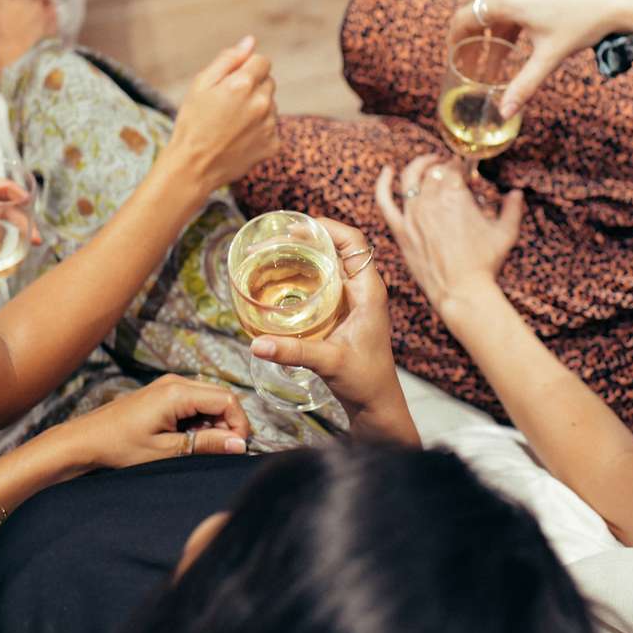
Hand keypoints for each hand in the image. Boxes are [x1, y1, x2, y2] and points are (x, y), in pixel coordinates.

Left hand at [55, 374, 251, 470]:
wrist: (85, 440)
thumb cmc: (120, 447)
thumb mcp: (166, 451)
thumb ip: (205, 444)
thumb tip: (239, 445)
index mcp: (177, 392)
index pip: (227, 400)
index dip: (239, 424)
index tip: (236, 448)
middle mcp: (176, 382)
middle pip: (220, 397)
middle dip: (227, 424)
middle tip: (219, 450)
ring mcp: (168, 385)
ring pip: (208, 400)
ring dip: (212, 424)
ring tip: (197, 447)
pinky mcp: (163, 393)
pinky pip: (193, 402)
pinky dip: (198, 420)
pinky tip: (185, 439)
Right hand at [167, 36, 280, 192]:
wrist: (193, 167)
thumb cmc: (192, 122)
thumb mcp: (201, 84)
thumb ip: (228, 59)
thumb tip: (250, 41)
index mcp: (243, 84)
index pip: (262, 61)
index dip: (246, 69)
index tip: (230, 84)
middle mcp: (262, 103)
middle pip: (268, 82)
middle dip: (252, 88)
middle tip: (227, 105)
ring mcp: (270, 126)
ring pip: (271, 106)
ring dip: (257, 109)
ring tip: (231, 124)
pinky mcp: (273, 145)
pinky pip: (272, 128)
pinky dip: (260, 131)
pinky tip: (239, 139)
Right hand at [249, 218, 417, 441]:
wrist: (375, 404)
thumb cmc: (365, 380)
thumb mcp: (329, 362)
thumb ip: (294, 351)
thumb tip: (256, 344)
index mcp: (369, 291)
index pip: (354, 242)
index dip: (327, 228)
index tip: (295, 228)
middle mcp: (361, 290)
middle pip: (334, 249)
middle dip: (302, 240)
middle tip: (268, 243)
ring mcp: (351, 300)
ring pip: (325, 266)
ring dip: (298, 258)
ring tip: (265, 257)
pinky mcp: (340, 313)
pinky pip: (319, 284)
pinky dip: (298, 278)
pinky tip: (274, 284)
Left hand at [375, 155, 523, 321]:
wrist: (462, 291)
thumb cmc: (485, 264)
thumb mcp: (506, 233)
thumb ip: (512, 209)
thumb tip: (517, 193)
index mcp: (457, 195)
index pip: (455, 167)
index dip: (462, 167)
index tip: (467, 173)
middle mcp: (432, 200)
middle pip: (435, 171)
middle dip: (445, 167)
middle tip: (453, 172)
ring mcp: (413, 214)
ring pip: (411, 178)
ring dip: (421, 166)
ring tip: (429, 163)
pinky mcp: (401, 230)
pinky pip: (385, 201)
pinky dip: (383, 183)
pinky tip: (386, 172)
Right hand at [450, 0, 632, 117]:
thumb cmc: (582, 25)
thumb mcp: (548, 58)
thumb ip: (522, 86)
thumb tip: (504, 113)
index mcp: (507, 0)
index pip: (465, 18)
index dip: (454, 38)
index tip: (450, 55)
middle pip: (480, 16)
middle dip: (474, 43)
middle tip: (471, 67)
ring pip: (498, 11)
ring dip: (494, 36)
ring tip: (495, 63)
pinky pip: (513, 3)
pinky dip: (509, 25)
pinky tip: (515, 45)